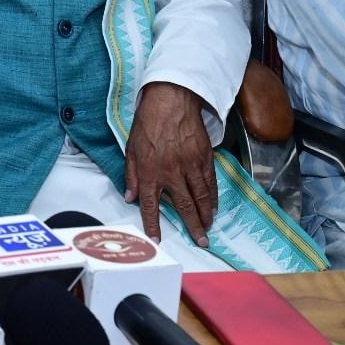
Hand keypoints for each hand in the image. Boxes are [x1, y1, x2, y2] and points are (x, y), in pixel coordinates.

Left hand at [125, 81, 216, 246]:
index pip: (151, 205)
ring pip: (202, 197)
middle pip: (184, 206)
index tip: (158, 241)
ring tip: (208, 228)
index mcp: (150, 172)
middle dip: (193, 227)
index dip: (153, 225)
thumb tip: (130, 197)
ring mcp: (191, 166)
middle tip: (201, 242)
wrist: (170, 102)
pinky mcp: (205, 158)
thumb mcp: (130, 149)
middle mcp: (172, 173)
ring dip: (206, 215)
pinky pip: (211, 183)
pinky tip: (214, 207)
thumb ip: (131, 176)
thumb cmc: (147, 124)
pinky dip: (214, 197)